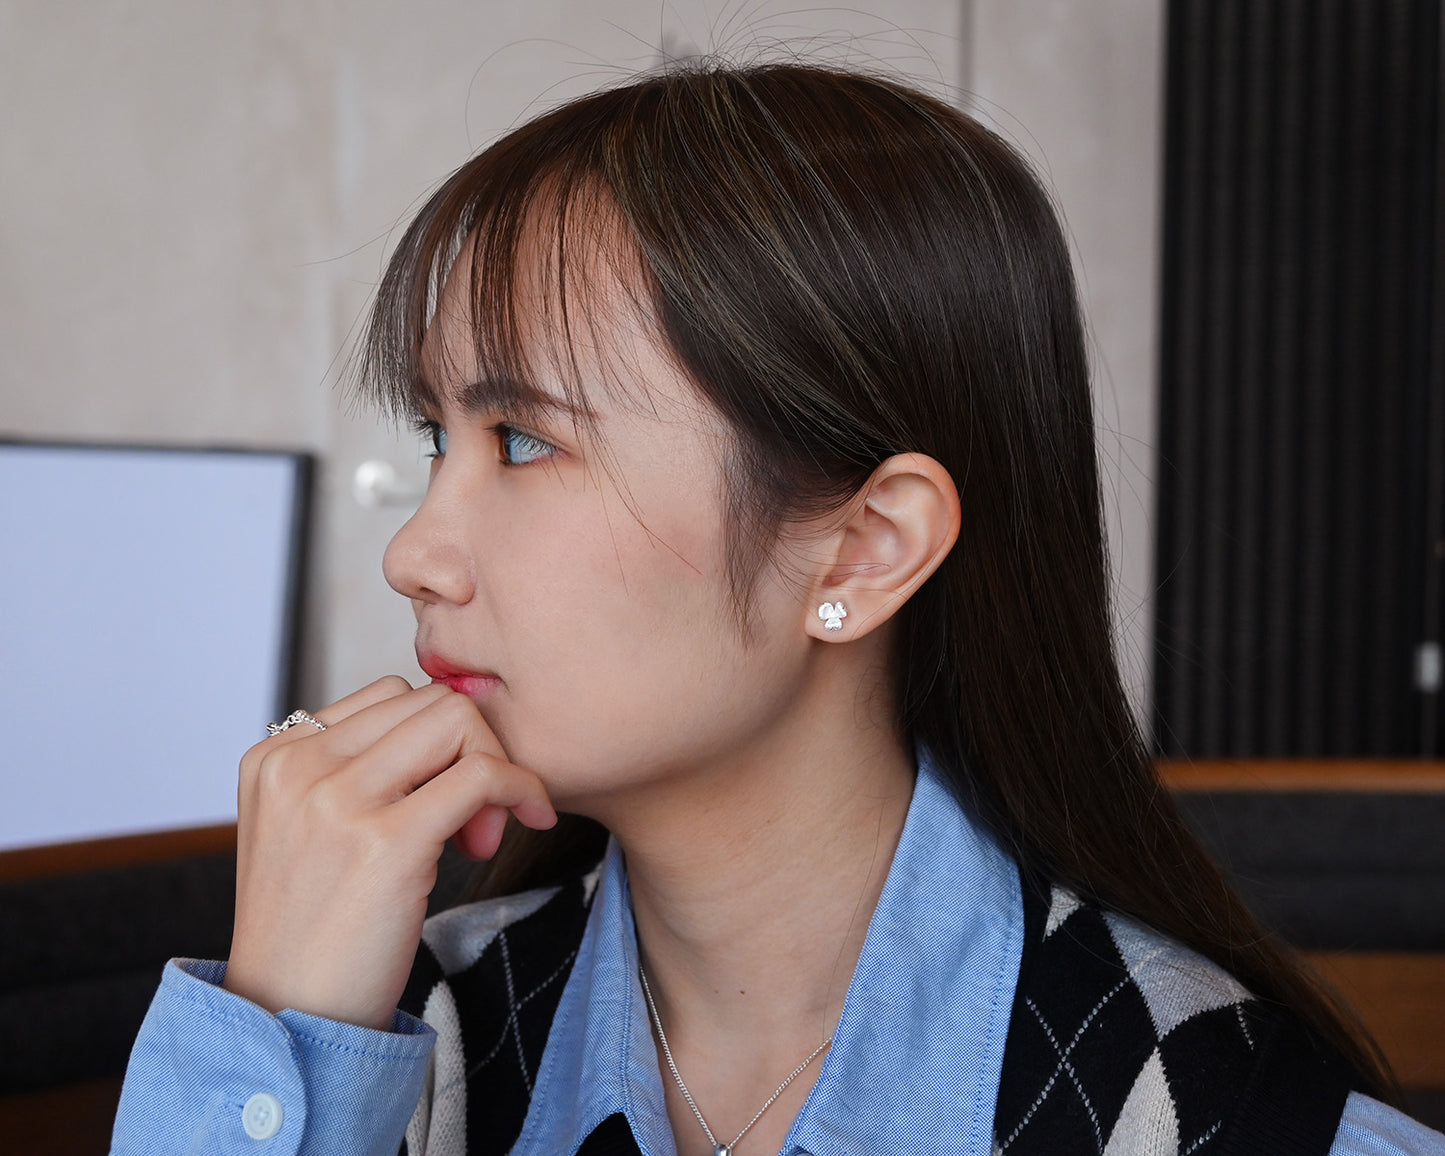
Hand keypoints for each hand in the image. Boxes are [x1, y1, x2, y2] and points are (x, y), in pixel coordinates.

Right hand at [223, 676, 556, 1029]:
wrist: (286, 1019)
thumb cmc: (315, 931)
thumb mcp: (311, 830)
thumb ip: (359, 773)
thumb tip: (459, 737)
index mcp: (276, 757)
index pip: (390, 696)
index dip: (437, 741)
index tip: (445, 801)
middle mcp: (297, 767)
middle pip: (429, 701)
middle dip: (471, 749)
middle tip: (476, 821)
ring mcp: (336, 801)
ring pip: (457, 720)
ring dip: (495, 765)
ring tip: (482, 834)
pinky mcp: (385, 842)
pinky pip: (481, 775)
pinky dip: (521, 787)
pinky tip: (529, 820)